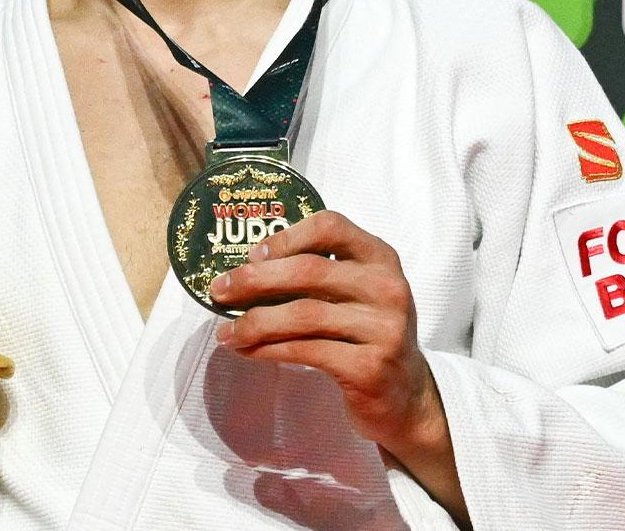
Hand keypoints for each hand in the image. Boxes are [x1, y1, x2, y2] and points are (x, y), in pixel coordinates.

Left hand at [207, 210, 468, 524]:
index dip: (286, 237)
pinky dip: (269, 350)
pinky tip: (248, 351)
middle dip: (254, 280)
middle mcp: (387, 287)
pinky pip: (306, 351)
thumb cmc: (365, 335)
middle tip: (218, 291)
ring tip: (226, 332)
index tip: (252, 255)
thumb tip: (243, 271)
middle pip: (309, 271)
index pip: (330, 227)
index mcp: (380, 258)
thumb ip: (316, 275)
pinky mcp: (371, 368)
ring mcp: (383, 328)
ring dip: (254, 322)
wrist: (405, 397)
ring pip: (303, 315)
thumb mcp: (354, 294)